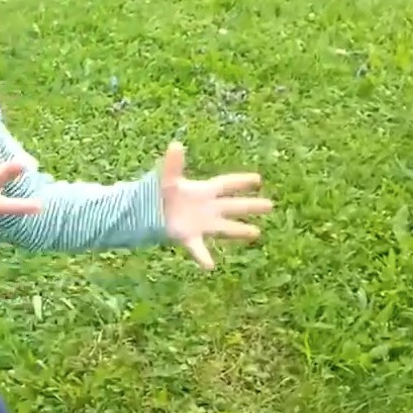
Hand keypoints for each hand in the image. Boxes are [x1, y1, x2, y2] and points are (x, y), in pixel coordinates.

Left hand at [158, 141, 272, 269]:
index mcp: (203, 191)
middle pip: (232, 206)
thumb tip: (175, 145)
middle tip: (270, 205)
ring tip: (256, 233)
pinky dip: (203, 257)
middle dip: (250, 206)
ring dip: (239, 230)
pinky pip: (199, 249)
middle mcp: (206, 207)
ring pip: (224, 227)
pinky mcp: (189, 237)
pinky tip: (210, 267)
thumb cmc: (156, 192)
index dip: (241, 181)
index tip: (258, 179)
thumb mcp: (166, 178)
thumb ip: (172, 164)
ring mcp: (200, 223)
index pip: (226, 184)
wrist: (143, 211)